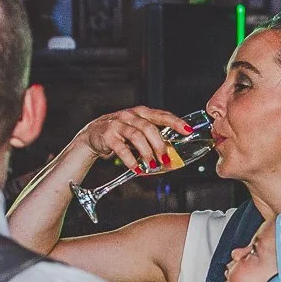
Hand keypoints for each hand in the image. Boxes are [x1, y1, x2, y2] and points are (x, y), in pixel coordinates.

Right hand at [79, 106, 196, 175]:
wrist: (93, 134)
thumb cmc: (120, 132)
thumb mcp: (137, 128)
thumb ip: (152, 136)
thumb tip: (171, 151)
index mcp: (141, 112)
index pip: (162, 115)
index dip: (175, 122)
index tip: (187, 130)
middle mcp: (130, 116)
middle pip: (149, 128)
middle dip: (160, 145)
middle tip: (166, 159)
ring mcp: (118, 124)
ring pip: (136, 137)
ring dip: (147, 153)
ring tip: (152, 165)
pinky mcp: (108, 136)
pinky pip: (121, 149)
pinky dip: (131, 160)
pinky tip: (137, 168)